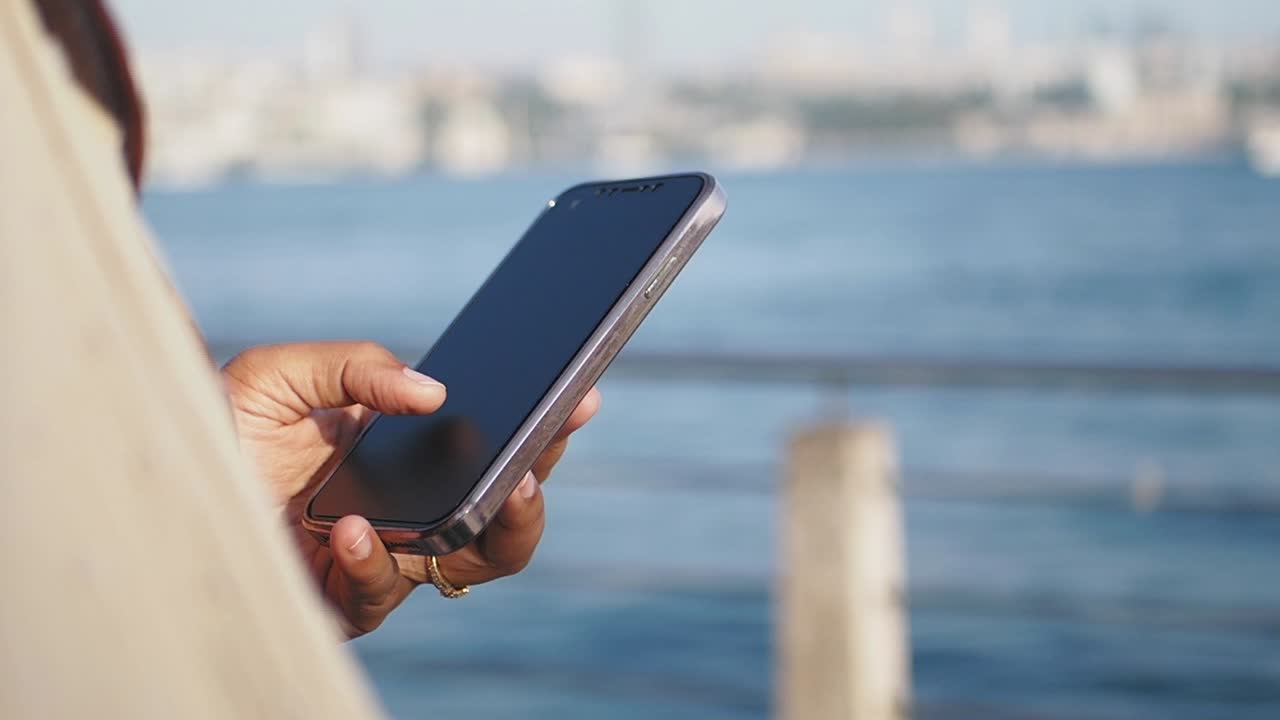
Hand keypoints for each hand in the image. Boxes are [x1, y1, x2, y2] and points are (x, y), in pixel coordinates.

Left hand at [221, 342, 598, 637]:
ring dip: (499, 528)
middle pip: (505, 510)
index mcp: (409, 453)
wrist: (152, 478)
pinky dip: (376, 562)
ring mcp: (383, 556)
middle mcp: (409, 508)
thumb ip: (358, 370)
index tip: (577, 395)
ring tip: (497, 487)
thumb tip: (435, 394)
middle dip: (539, 479)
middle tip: (542, 448)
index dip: (542, 426)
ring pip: (475, 564)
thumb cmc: (221, 427)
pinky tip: (356, 528)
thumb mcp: (284, 374)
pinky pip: (381, 596)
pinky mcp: (341, 599)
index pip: (495, 445)